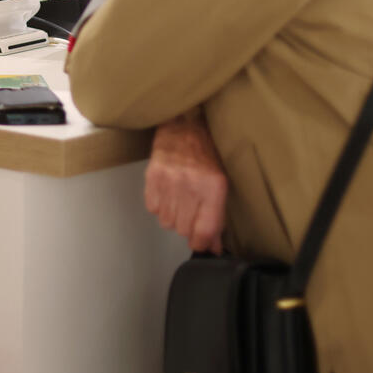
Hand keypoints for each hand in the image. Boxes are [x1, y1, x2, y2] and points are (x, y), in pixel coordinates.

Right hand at [145, 111, 227, 253]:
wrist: (183, 126)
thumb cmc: (205, 154)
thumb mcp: (219, 184)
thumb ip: (217, 217)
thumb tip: (213, 246)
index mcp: (213, 187)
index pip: (204, 230)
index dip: (202, 243)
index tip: (200, 243)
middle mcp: (191, 185)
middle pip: (183, 229)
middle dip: (187, 226)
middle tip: (191, 212)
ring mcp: (169, 181)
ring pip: (166, 222)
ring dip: (172, 216)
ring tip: (179, 199)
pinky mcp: (152, 177)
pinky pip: (153, 209)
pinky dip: (159, 206)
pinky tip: (167, 192)